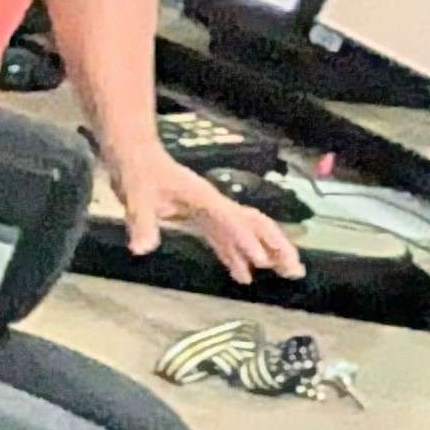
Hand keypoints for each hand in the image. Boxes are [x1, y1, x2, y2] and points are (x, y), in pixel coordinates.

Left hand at [105, 147, 303, 283]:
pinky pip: (225, 239)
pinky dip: (236, 257)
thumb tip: (141, 249)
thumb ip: (141, 223)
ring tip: (286, 274)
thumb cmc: (137, 172)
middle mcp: (214, 204)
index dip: (246, 240)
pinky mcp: (201, 217)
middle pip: (255, 224)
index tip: (261, 261)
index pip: (232, 221)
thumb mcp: (135, 197)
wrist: (135, 154)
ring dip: (266, 253)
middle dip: (277, 245)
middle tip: (295, 269)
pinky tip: (244, 275)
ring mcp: (210, 211)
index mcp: (204, 199)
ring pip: (246, 233)